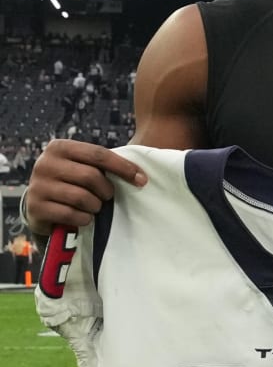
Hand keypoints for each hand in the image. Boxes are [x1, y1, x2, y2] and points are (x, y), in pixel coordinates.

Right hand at [23, 140, 147, 235]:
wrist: (42, 206)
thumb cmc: (72, 184)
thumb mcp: (84, 167)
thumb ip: (104, 165)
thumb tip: (141, 176)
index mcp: (59, 147)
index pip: (98, 154)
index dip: (123, 167)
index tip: (141, 180)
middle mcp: (45, 163)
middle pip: (90, 176)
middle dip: (106, 190)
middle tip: (107, 197)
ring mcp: (37, 186)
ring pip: (81, 197)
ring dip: (95, 206)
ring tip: (93, 207)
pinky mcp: (35, 207)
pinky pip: (71, 214)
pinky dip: (84, 219)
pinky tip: (83, 217)